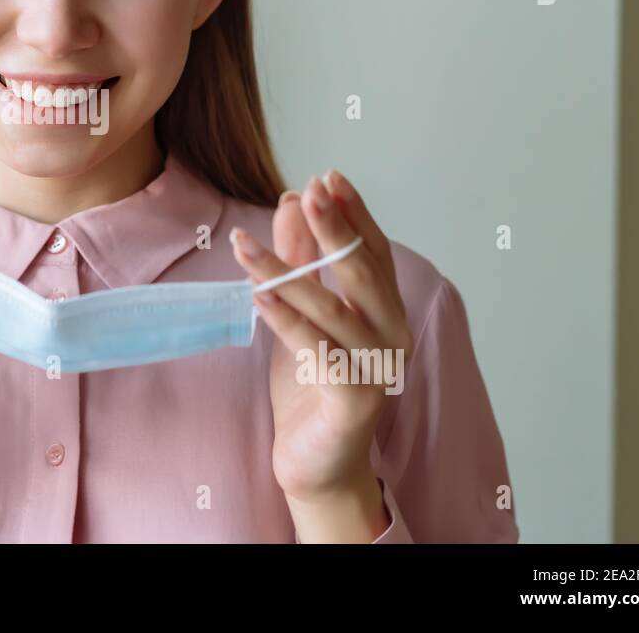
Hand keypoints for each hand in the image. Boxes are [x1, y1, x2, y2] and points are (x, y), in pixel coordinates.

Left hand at [230, 170, 412, 540]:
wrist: (316, 462)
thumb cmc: (311, 386)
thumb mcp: (300, 314)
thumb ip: (300, 262)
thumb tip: (290, 202)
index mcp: (385, 311)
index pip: (373, 251)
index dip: (352, 213)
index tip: (326, 176)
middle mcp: (392, 335)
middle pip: (363, 272)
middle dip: (334, 227)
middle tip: (309, 190)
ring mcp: (377, 368)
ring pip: (333, 308)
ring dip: (287, 270)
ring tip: (246, 243)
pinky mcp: (353, 399)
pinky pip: (316, 349)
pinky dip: (287, 319)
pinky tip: (258, 293)